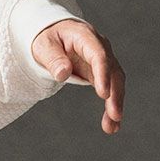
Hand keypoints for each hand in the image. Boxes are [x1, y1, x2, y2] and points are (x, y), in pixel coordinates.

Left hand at [31, 18, 124, 134]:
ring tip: (112, 127)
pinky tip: (111, 125)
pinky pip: (110, 89)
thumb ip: (53, 59)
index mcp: (85, 37)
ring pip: (116, 82)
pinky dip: (111, 106)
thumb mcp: (43, 46)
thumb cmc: (46, 38)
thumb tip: (63, 73)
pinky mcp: (101, 72)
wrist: (52, 33)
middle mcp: (100, 47)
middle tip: (115, 115)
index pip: (99, 56)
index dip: (103, 74)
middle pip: (113, 71)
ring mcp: (103, 60)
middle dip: (115, 94)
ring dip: (116, 104)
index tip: (103, 94)